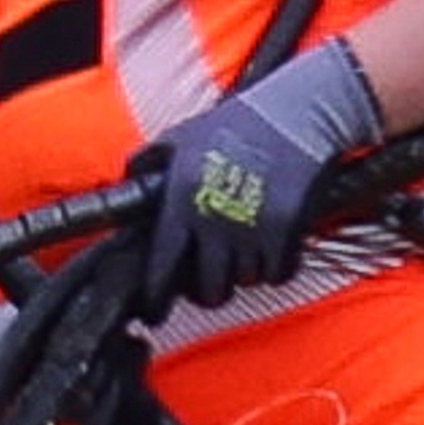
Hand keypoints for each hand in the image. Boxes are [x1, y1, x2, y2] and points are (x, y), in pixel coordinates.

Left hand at [136, 39, 380, 310]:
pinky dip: (280, 266)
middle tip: (217, 278)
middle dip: (212, 290)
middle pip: (210, 290)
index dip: (157, 298)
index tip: (156, 312)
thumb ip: (150, 161)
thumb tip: (127, 180)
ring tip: (250, 244)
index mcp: (181, 198)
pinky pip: (280, 273)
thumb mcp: (181, 135)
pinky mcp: (287, 229)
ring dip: (248, 271)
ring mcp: (251, 226)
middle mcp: (212, 217)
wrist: (296, 112)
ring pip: (246, 281)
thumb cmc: (239, 123)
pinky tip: (277, 244)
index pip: (162, 266)